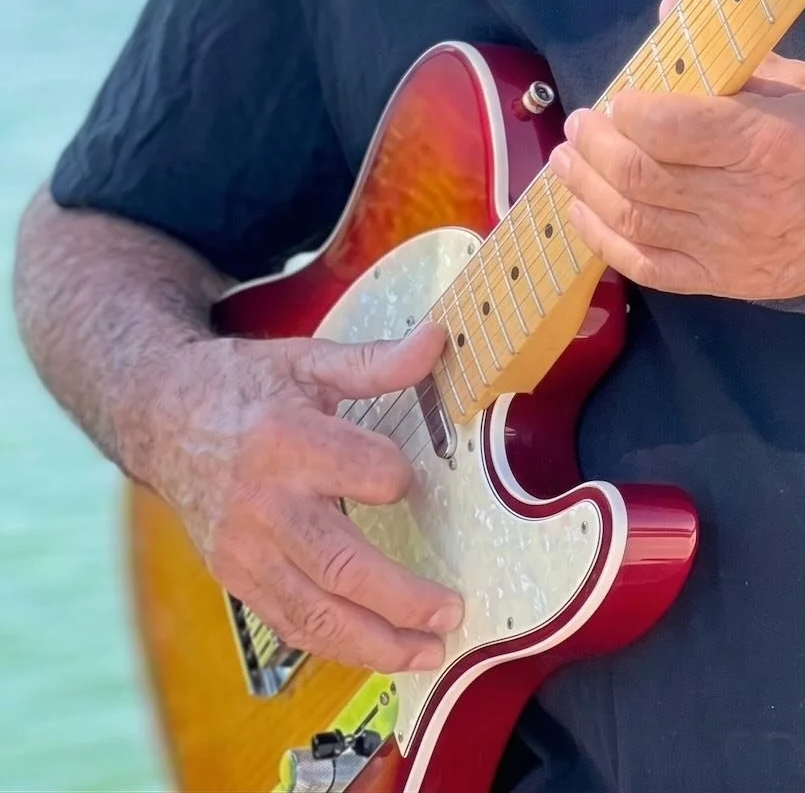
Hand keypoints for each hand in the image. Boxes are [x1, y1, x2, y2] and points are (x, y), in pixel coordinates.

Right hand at [142, 322, 464, 672]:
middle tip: (450, 612)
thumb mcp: (307, 361)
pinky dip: (334, 645)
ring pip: (314, 612)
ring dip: (374, 642)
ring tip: (425, 652)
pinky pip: (288, 623)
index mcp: (286, 440)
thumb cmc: (243, 387)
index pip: (364, 471)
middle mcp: (264, 503)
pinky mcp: (235, 575)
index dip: (397, 478)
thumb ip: (375, 362)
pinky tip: (374, 651)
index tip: (413, 479)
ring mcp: (245, 548)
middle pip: (340, 564)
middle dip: (401, 598)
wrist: (164, 417)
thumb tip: (436, 341)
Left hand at [550, 34, 804, 301]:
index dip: (630, 109)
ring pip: (636, 219)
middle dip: (597, 145)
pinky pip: (652, 267)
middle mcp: (747, 200)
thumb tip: (671, 16)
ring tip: (567, 159)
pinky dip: (607, 240)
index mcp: (771, 141)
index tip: (617, 94)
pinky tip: (583, 213)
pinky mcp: (732, 281)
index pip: (671, 127)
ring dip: (588, 188)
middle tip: (581, 121)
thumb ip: (735, 59)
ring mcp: (736, 249)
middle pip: (643, 174)